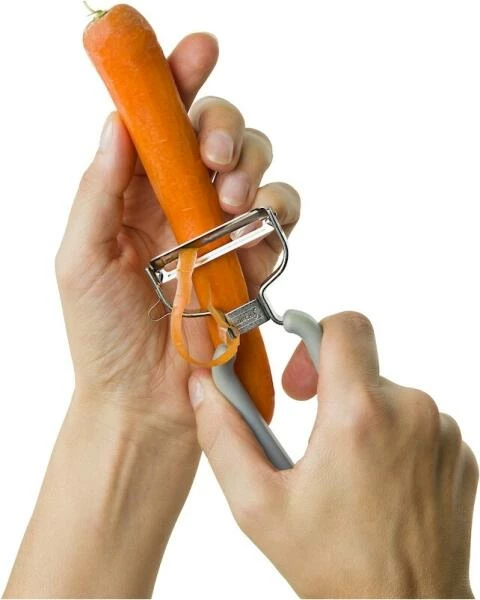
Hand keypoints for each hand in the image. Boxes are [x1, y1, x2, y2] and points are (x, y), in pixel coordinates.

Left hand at [5, 33, 300, 597]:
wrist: (143, 401)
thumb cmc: (103, 336)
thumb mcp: (80, 258)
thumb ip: (98, 189)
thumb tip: (118, 122)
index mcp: (134, 195)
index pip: (160, 122)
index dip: (178, 80)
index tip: (197, 49)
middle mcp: (181, 205)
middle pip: (219, 133)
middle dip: (225, 125)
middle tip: (213, 152)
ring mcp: (222, 233)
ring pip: (258, 169)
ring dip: (253, 170)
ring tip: (230, 199)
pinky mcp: (253, 263)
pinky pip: (280, 221)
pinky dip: (274, 219)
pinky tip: (251, 240)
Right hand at [189, 311, 477, 597]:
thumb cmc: (333, 564)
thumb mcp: (258, 505)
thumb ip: (223, 434)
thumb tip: (205, 384)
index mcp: (358, 416)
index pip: (346, 326)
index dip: (315, 335)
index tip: (302, 380)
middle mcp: (411, 412)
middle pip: (361, 365)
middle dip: (332, 389)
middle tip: (315, 433)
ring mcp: (441, 432)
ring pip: (388, 394)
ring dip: (362, 418)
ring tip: (349, 471)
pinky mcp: (458, 451)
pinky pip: (417, 421)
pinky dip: (394, 438)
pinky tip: (380, 481)